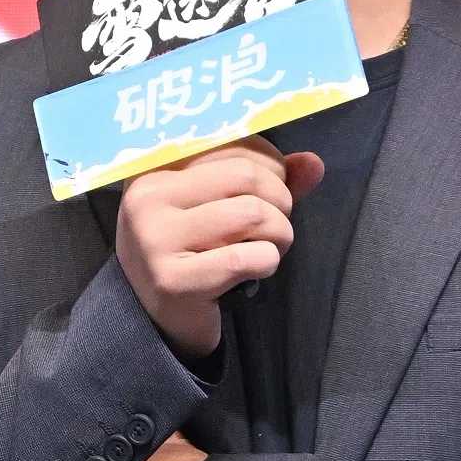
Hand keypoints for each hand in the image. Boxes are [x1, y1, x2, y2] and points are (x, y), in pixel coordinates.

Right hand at [116, 134, 324, 358]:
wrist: (157, 319)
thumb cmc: (195, 252)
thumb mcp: (221, 205)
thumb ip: (268, 180)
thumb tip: (313, 163)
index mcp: (156, 166)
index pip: (231, 141)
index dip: (269, 163)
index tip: (272, 188)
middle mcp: (147, 196)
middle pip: (246, 175)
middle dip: (280, 201)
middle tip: (274, 225)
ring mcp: (154, 238)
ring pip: (252, 214)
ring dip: (279, 234)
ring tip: (268, 248)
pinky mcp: (171, 280)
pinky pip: (245, 258)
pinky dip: (266, 262)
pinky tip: (255, 271)